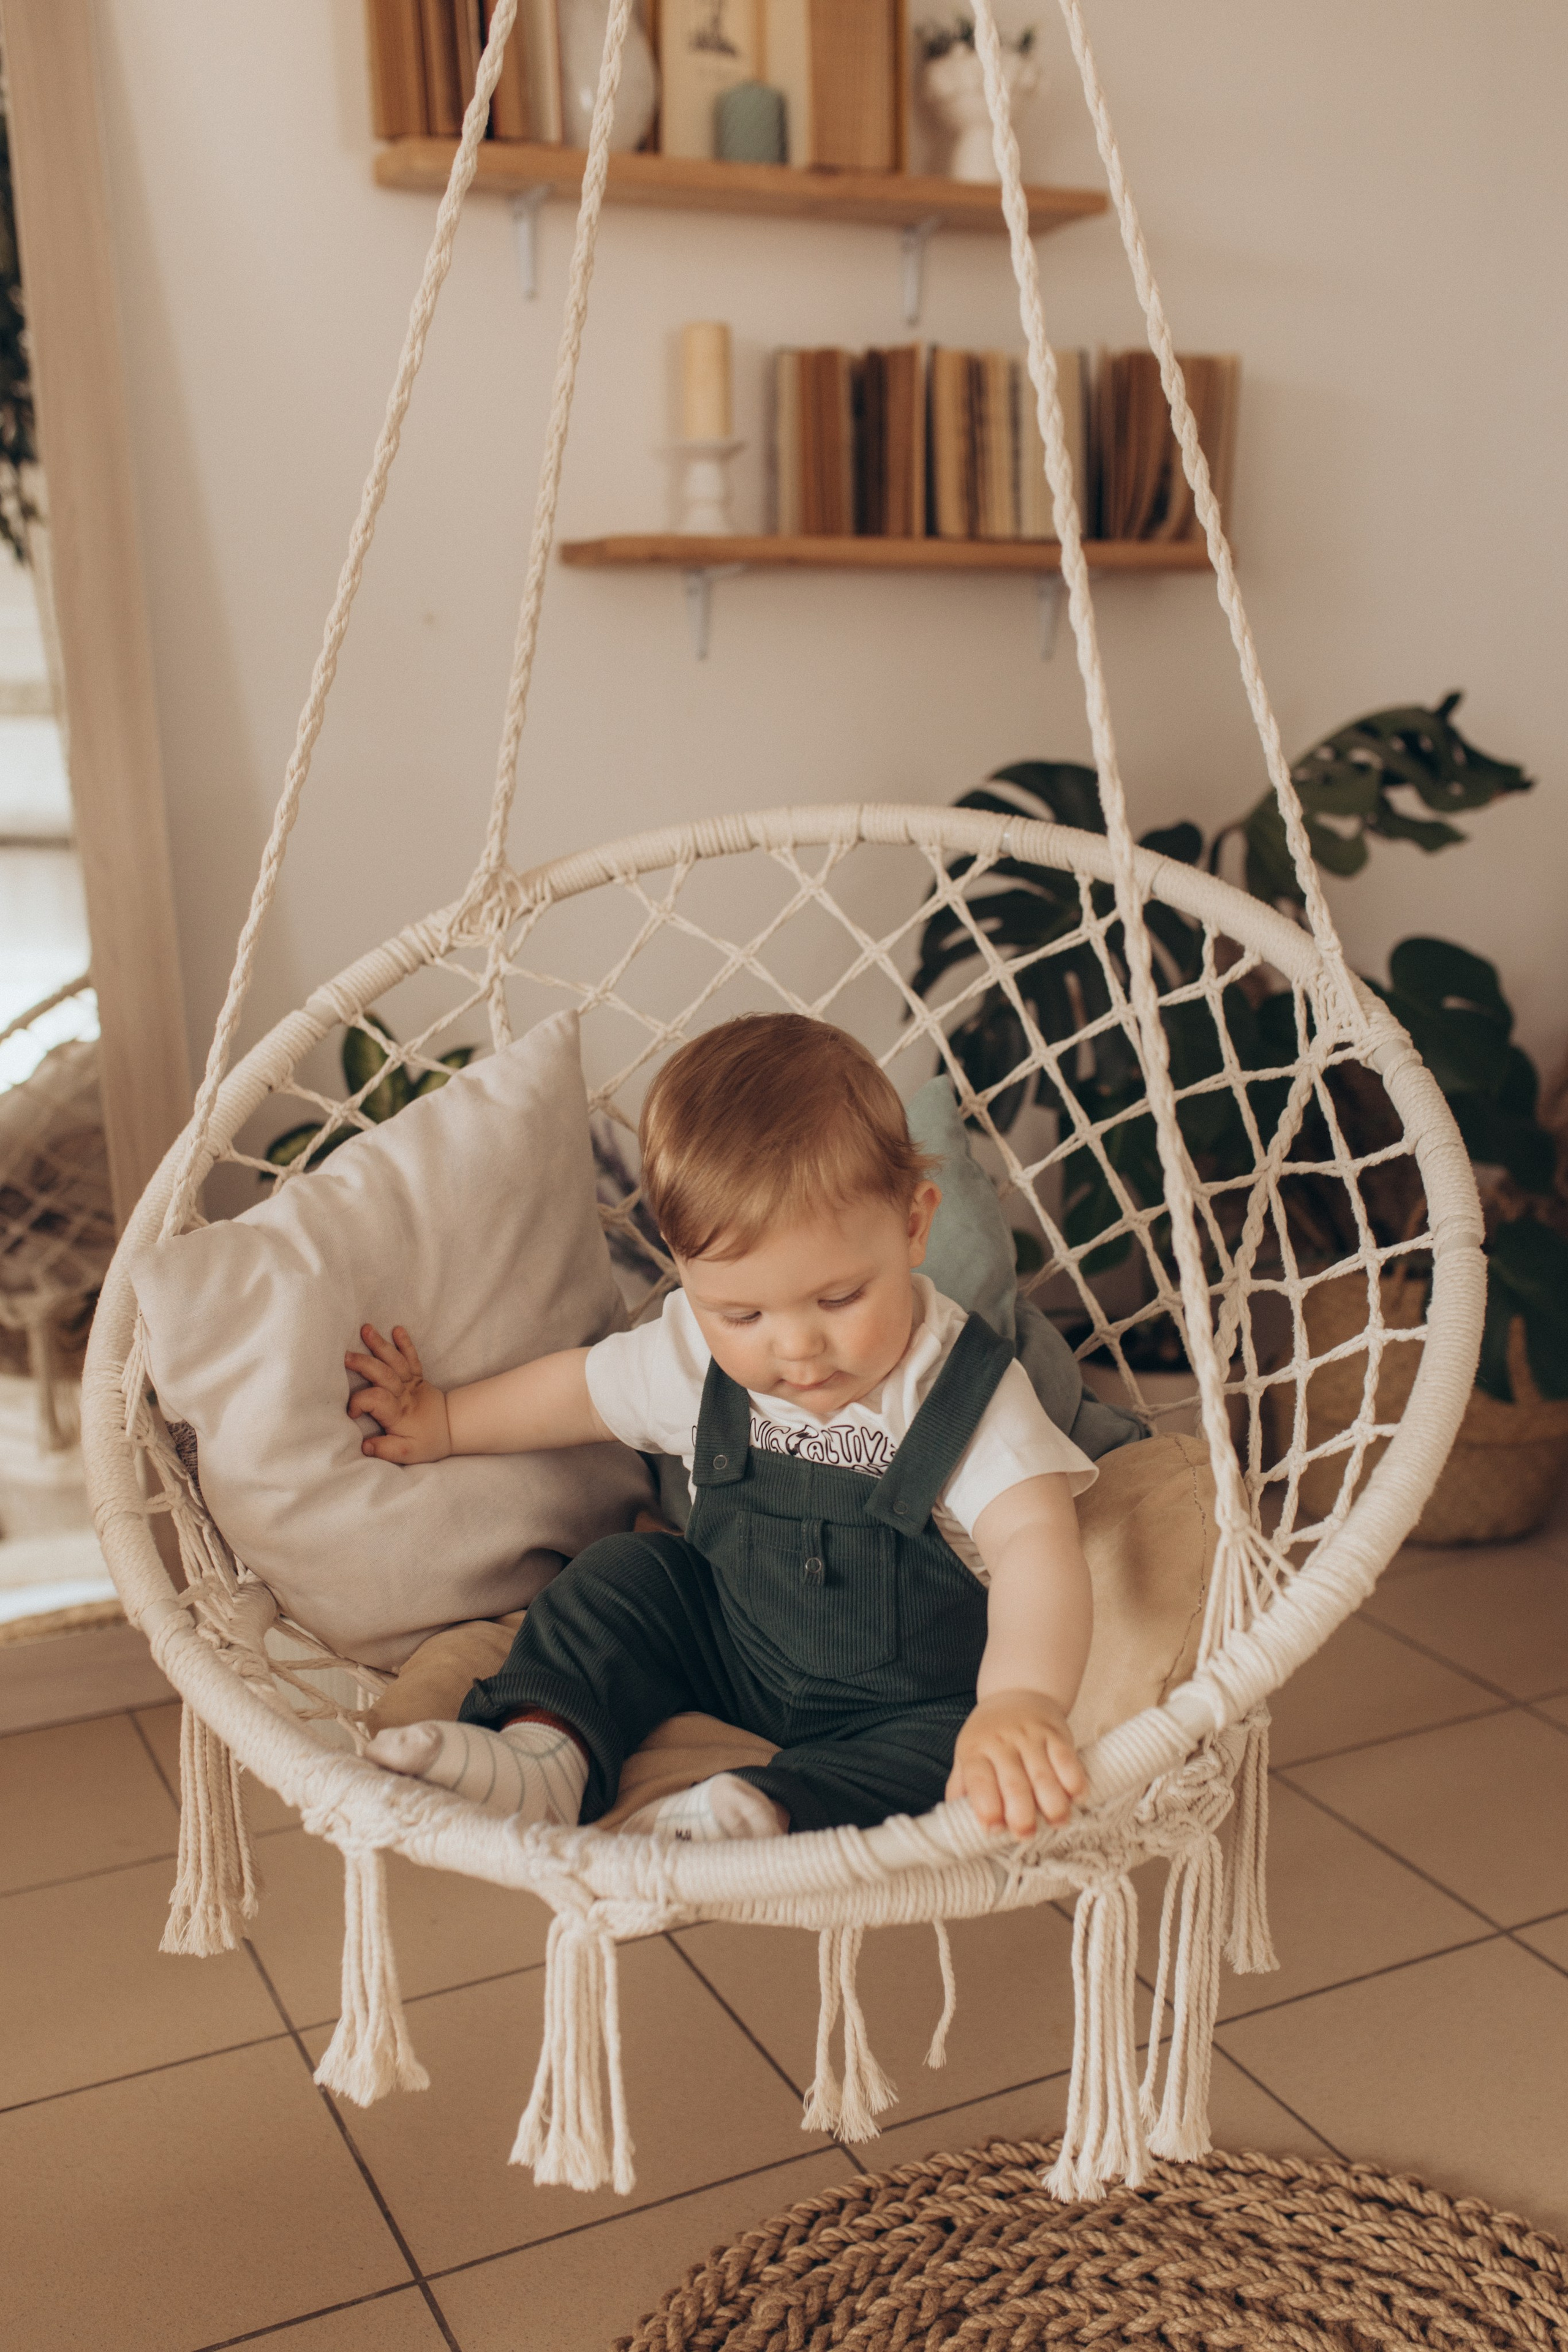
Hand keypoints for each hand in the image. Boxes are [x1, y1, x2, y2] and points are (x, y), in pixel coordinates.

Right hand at [345, 1324, 451, 1464]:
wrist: (453, 1427)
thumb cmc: (427, 1441)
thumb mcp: (407, 1454)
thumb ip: (386, 1450)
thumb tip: (365, 1446)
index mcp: (399, 1412)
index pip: (376, 1400)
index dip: (360, 1403)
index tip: (350, 1412)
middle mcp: (405, 1393)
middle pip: (384, 1374)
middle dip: (365, 1363)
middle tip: (345, 1356)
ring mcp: (412, 1382)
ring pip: (396, 1361)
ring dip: (381, 1345)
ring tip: (366, 1329)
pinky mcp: (418, 1376)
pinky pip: (412, 1357)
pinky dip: (405, 1343)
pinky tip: (397, 1329)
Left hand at [947, 1689, 1086, 1835]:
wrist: (1018, 1692)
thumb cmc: (989, 1735)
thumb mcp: (966, 1755)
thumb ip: (961, 1787)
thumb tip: (955, 1822)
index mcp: (975, 1750)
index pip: (978, 1781)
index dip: (986, 1808)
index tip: (993, 1830)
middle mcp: (1002, 1742)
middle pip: (1014, 1784)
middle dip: (1022, 1815)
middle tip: (1026, 1835)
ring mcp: (1031, 1736)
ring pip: (1044, 1776)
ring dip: (1053, 1805)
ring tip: (1057, 1823)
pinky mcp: (1056, 1733)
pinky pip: (1068, 1761)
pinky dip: (1074, 1783)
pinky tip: (1077, 1799)